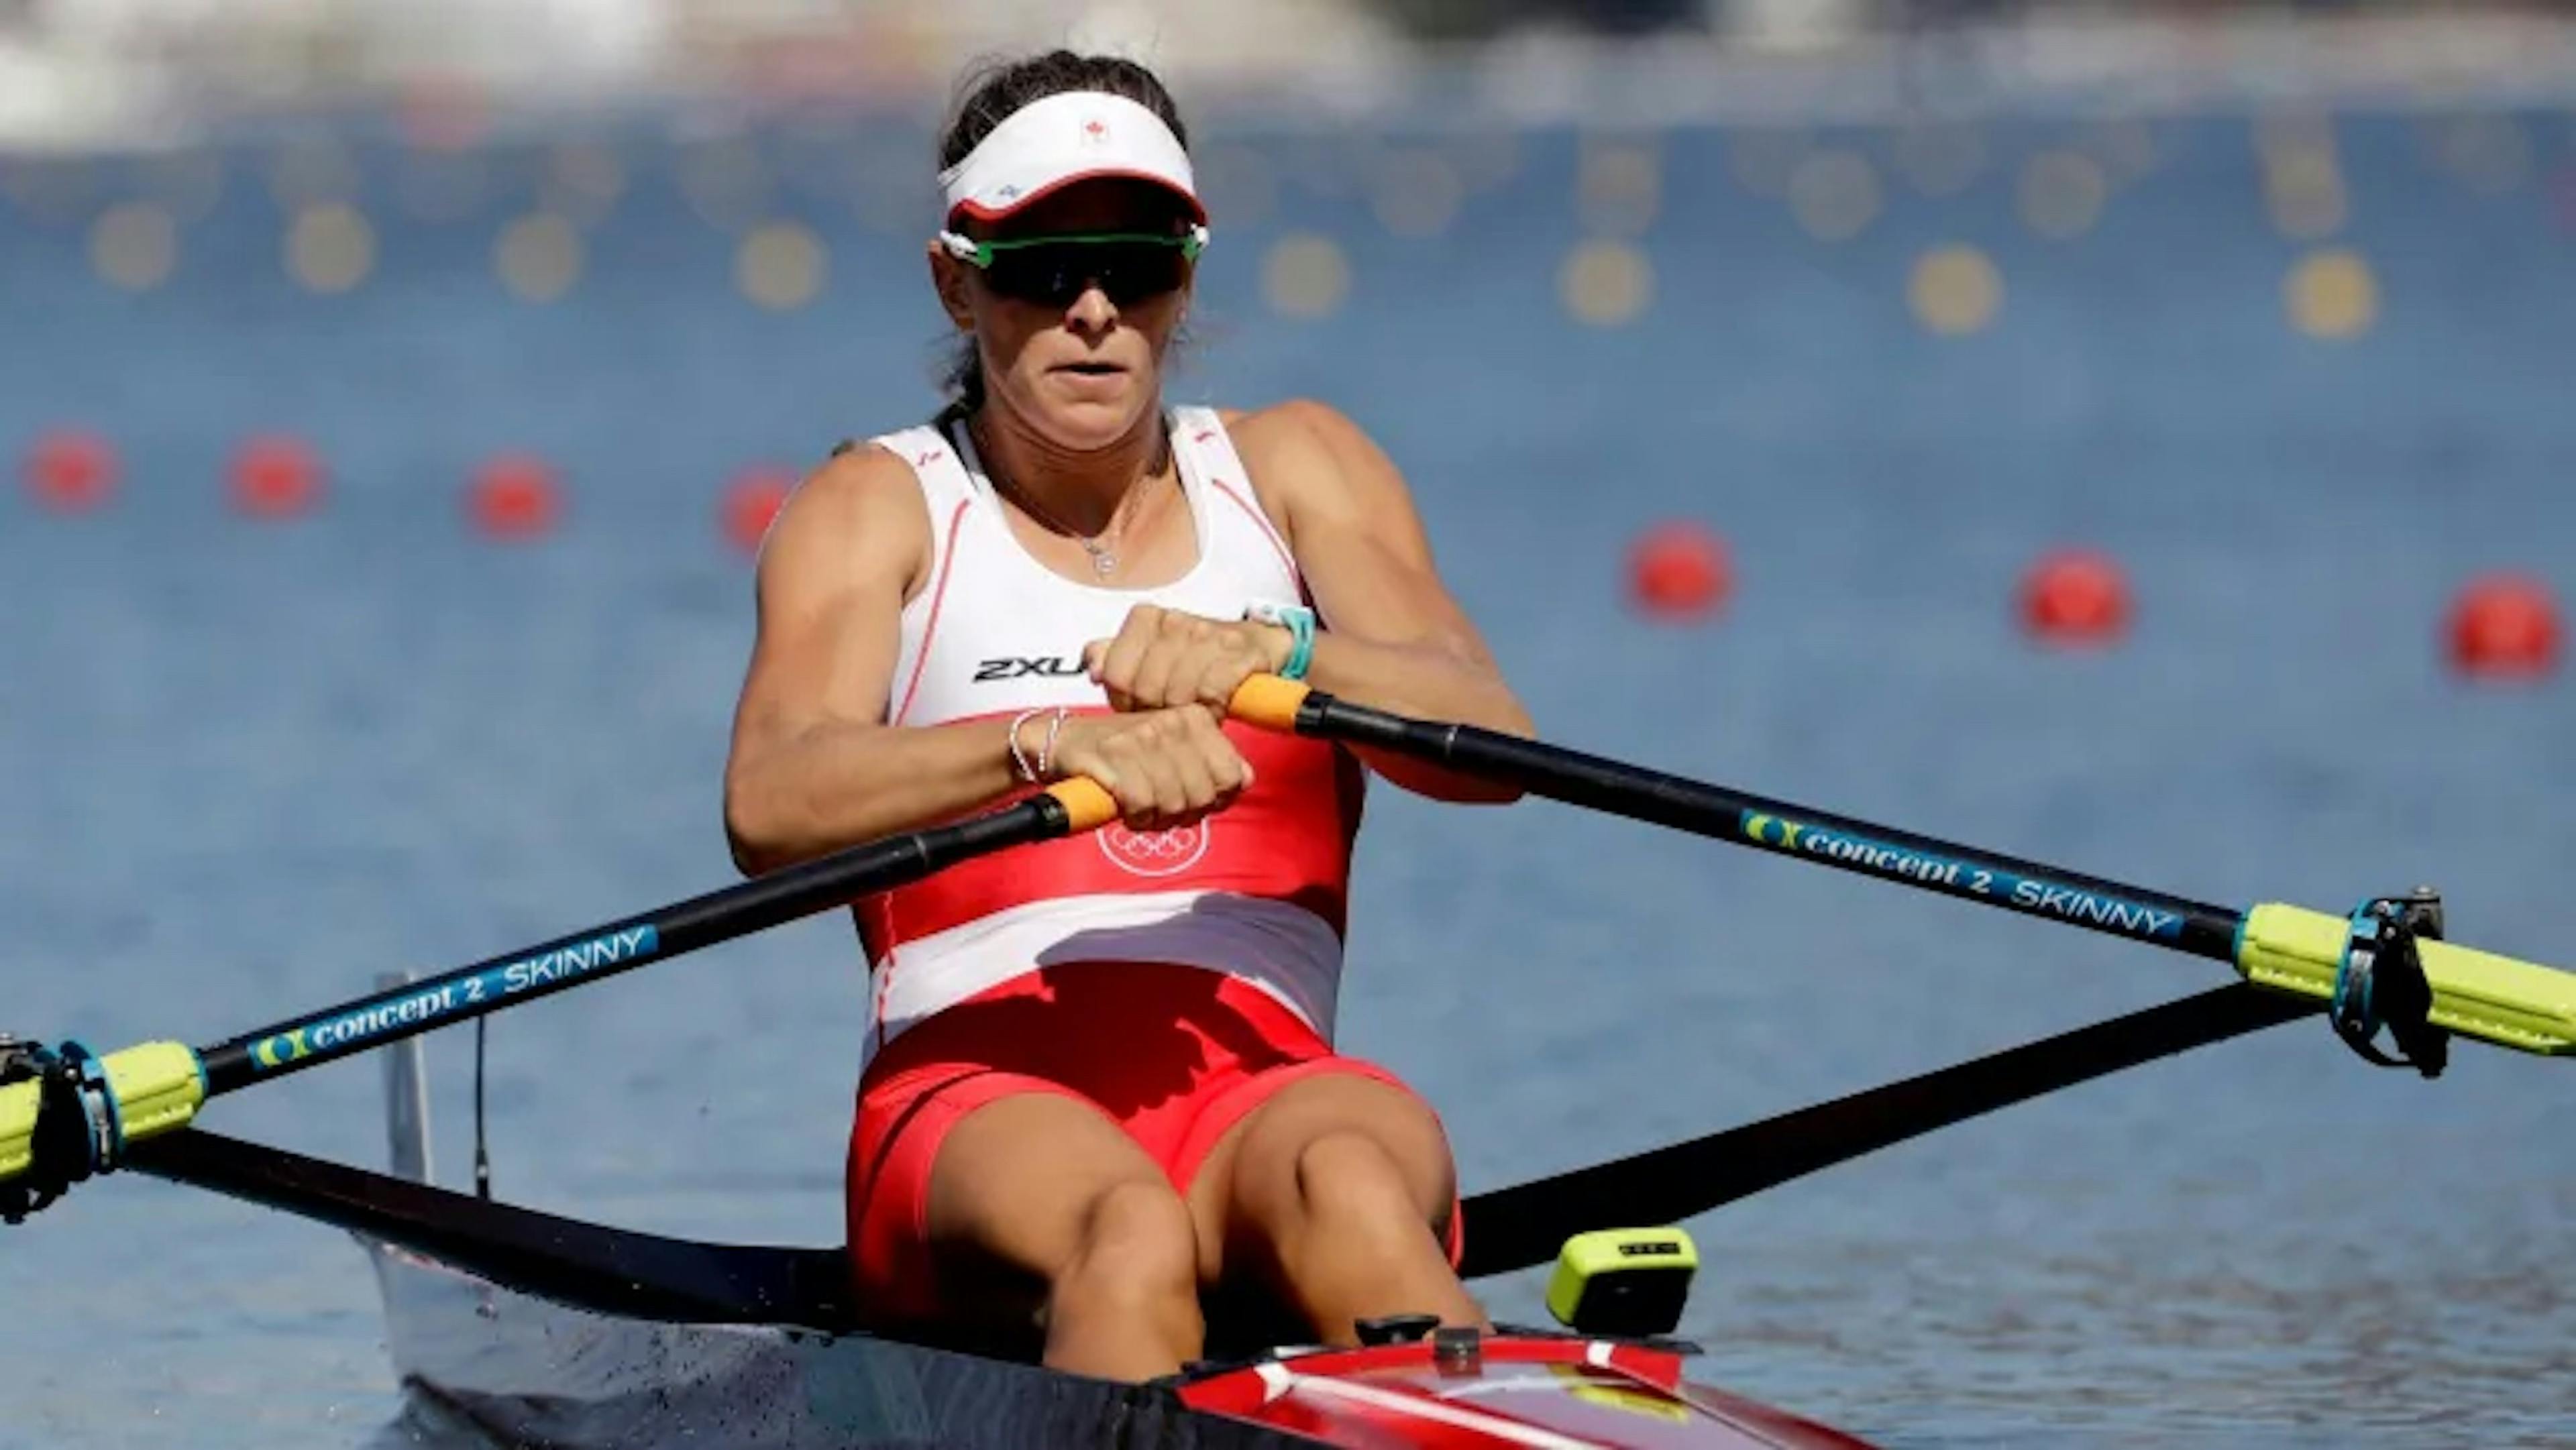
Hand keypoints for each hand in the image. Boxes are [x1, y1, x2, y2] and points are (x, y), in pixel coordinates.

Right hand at [1040, 705, 1251, 830]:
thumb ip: (1212, 763)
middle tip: (1161, 810)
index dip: (1215, 800)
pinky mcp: (1116, 756)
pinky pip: (1143, 805)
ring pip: (1175, 803)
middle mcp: (1173, 722)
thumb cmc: (1124, 754)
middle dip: (1184, 814)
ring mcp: (1144, 737)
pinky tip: (1125, 808)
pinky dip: (1134, 816)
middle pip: (1205, 796)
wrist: (1065, 743)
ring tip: (1141, 808)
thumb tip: (1244, 779)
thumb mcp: (1174, 750)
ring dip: (1156, 818)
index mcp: (1196, 718)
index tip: (1192, 801)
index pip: (1234, 777)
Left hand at [1082, 604, 1288, 715]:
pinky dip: (1211, 710)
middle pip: (1145, 689)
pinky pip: (1210, 694)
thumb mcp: (1149, 654)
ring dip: (1185, 713)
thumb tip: (1092, 668)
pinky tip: (1213, 708)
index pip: (1115, 674)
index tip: (1139, 705)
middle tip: (1168, 713)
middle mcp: (1174, 621)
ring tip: (1191, 711)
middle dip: (1154, 711)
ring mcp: (1207, 635)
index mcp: (1147, 618)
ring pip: (1176, 695)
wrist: (1256, 644)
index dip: (1125, 700)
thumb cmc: (1197, 655)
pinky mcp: (1237, 654)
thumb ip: (1114, 658)